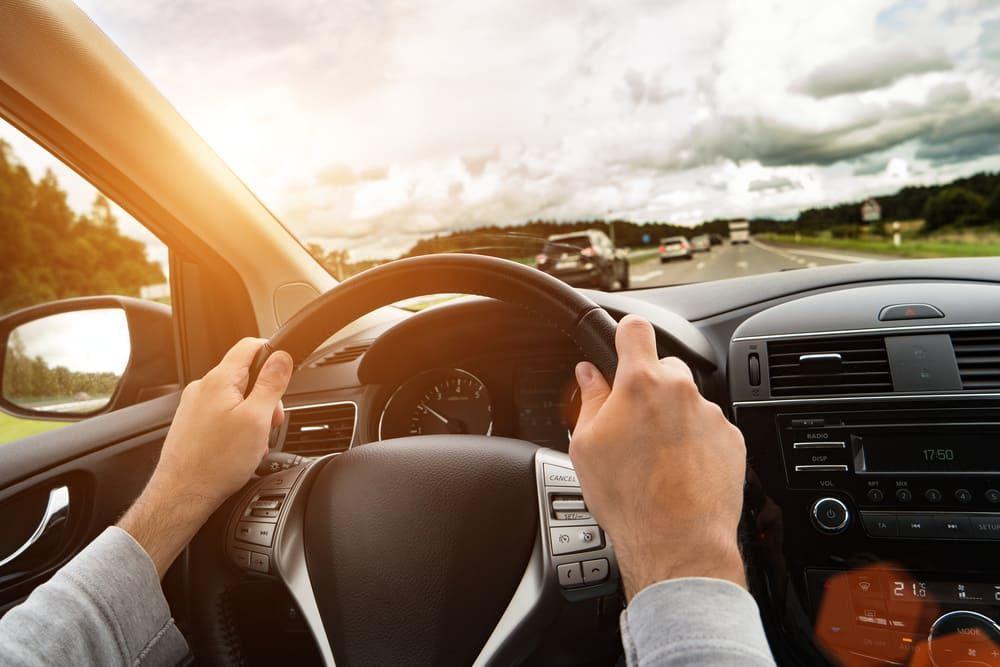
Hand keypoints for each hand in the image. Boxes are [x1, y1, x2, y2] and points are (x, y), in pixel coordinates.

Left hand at [119, 338, 292, 575]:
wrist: (183, 494)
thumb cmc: (217, 462)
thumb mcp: (257, 419)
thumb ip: (271, 384)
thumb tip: (281, 356)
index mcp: (219, 380)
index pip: (249, 346)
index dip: (272, 353)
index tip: (284, 372)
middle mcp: (202, 389)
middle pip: (245, 376)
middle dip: (265, 397)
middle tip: (271, 422)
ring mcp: (194, 407)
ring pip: (235, 399)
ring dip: (252, 416)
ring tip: (254, 443)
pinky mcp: (191, 425)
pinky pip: (222, 416)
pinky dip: (237, 428)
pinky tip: (240, 450)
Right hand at [569, 315, 746, 599]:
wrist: (676, 542)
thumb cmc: (628, 498)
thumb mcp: (586, 446)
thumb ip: (589, 400)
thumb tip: (588, 376)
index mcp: (641, 384)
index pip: (636, 329)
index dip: (626, 334)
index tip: (623, 343)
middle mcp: (681, 391)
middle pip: (664, 368)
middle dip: (648, 387)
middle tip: (632, 423)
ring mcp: (711, 415)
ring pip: (687, 402)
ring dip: (673, 418)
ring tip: (656, 458)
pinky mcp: (732, 441)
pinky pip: (709, 428)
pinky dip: (695, 442)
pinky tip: (679, 471)